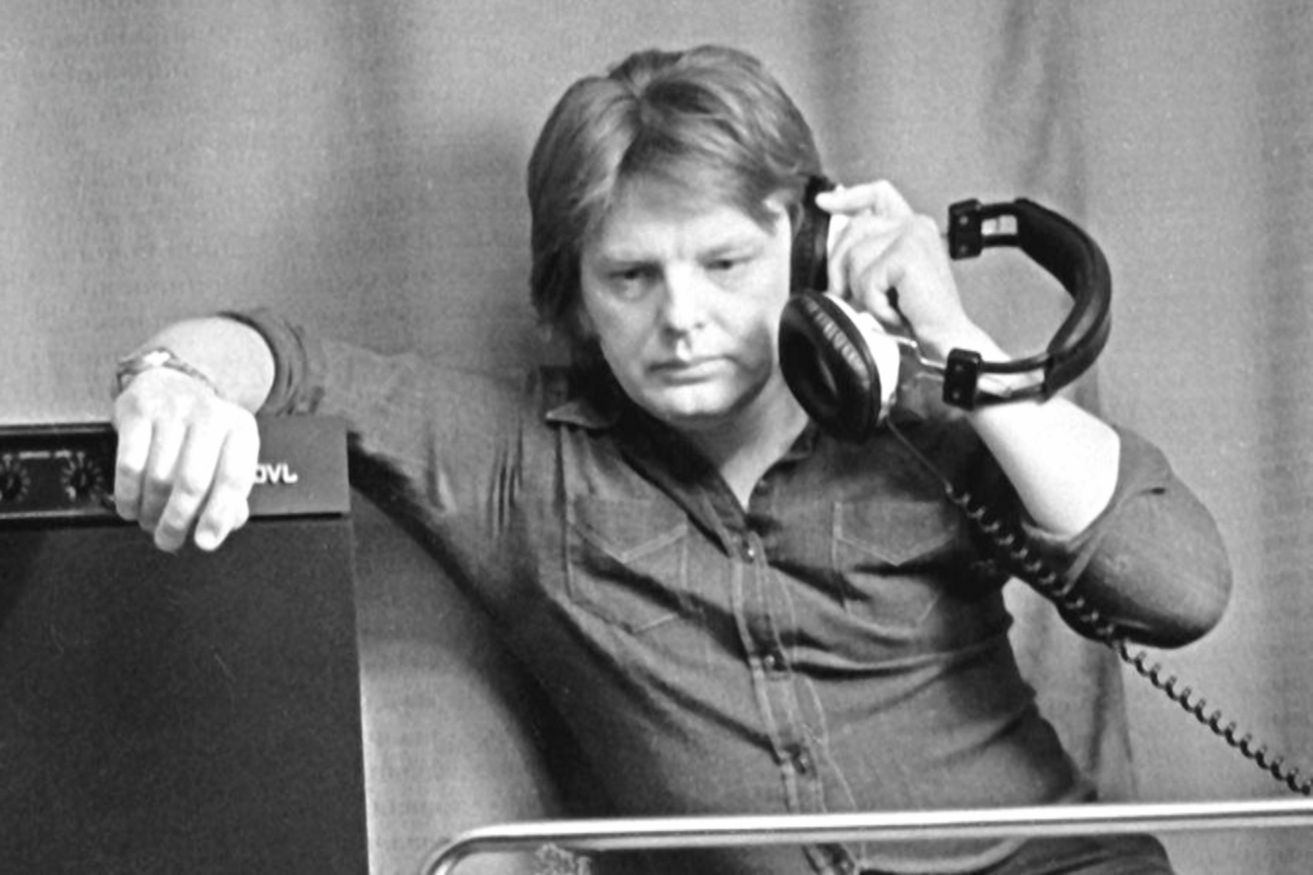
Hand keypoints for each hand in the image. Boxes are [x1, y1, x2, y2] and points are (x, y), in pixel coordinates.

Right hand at [113, 367, 258, 551]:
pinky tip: (130, 507)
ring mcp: (173, 410)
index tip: (205, 542)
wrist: (173, 383)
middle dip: (177, 520)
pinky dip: (127, 494)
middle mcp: (211, 415)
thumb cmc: (203, 433)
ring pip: (159, 476)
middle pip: (193, 482)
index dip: (218, 515)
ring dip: (151, 511)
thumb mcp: (227, 455)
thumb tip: (221, 527)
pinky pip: (129, 463)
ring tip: (149, 522)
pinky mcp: (138, 410)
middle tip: (168, 540)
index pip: (234, 478)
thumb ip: (230, 493)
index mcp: (241, 429)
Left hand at [815, 180, 985, 359]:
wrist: (946, 338)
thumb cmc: (918, 315)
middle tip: (850, 295)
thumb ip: (869, 255)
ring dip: (862, 291)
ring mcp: (913, 235)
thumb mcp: (886, 278)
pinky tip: (896, 311)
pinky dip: (875, 303)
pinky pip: (867, 279)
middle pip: (854, 228)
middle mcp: (915, 225)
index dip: (849, 196)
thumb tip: (835, 247)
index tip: (824, 201)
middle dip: (840, 265)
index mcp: (912, 227)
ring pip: (855, 256)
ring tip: (887, 304)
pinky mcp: (908, 253)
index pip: (878, 194)